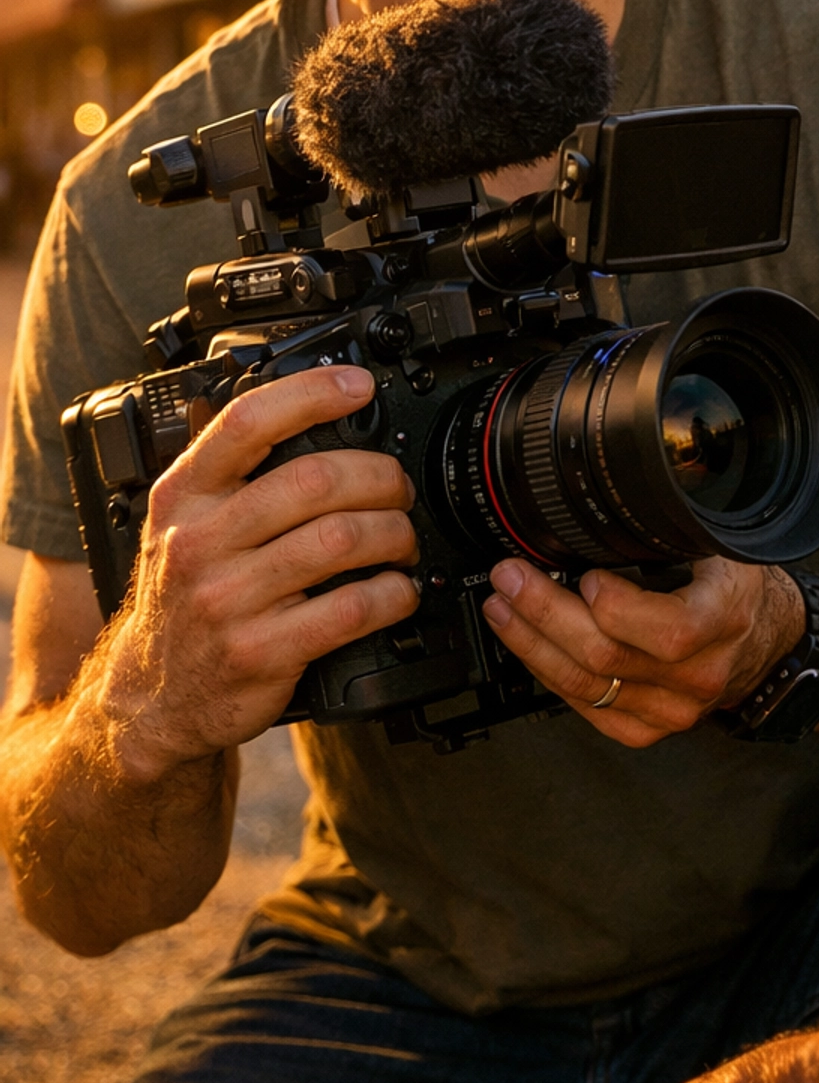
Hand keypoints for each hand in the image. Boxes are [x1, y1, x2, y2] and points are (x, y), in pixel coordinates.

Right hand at [96, 363, 418, 775]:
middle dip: (379, 477)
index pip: (247, 422)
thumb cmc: (183, 595)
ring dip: (394, 534)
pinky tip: (397, 591)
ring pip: (341, 541)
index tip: (360, 387)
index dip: (312, 394)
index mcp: (184, 496)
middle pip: (314, 480)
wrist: (152, 695)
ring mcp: (227, 601)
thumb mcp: (182, 521)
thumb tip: (312, 408)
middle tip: (398, 487)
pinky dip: (391, 595)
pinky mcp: (259, 654)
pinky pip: (349, 610)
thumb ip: (232, 470)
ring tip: (402, 539)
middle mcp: (200, 542)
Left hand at [482, 554, 804, 746]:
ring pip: (587, 688)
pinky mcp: (649, 728)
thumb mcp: (721, 543)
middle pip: (606, 657)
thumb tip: (622, 492)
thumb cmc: (740, 587)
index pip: (666, 631)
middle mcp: (698, 675)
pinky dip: (551, 676)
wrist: (766, 639)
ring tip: (503, 608)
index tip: (584, 573)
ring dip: (533, 644)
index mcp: (722, 620)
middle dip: (545, 613)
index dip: (614, 605)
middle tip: (511, 578)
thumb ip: (677, 529)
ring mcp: (672, 710)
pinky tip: (530, 647)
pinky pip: (589, 710)